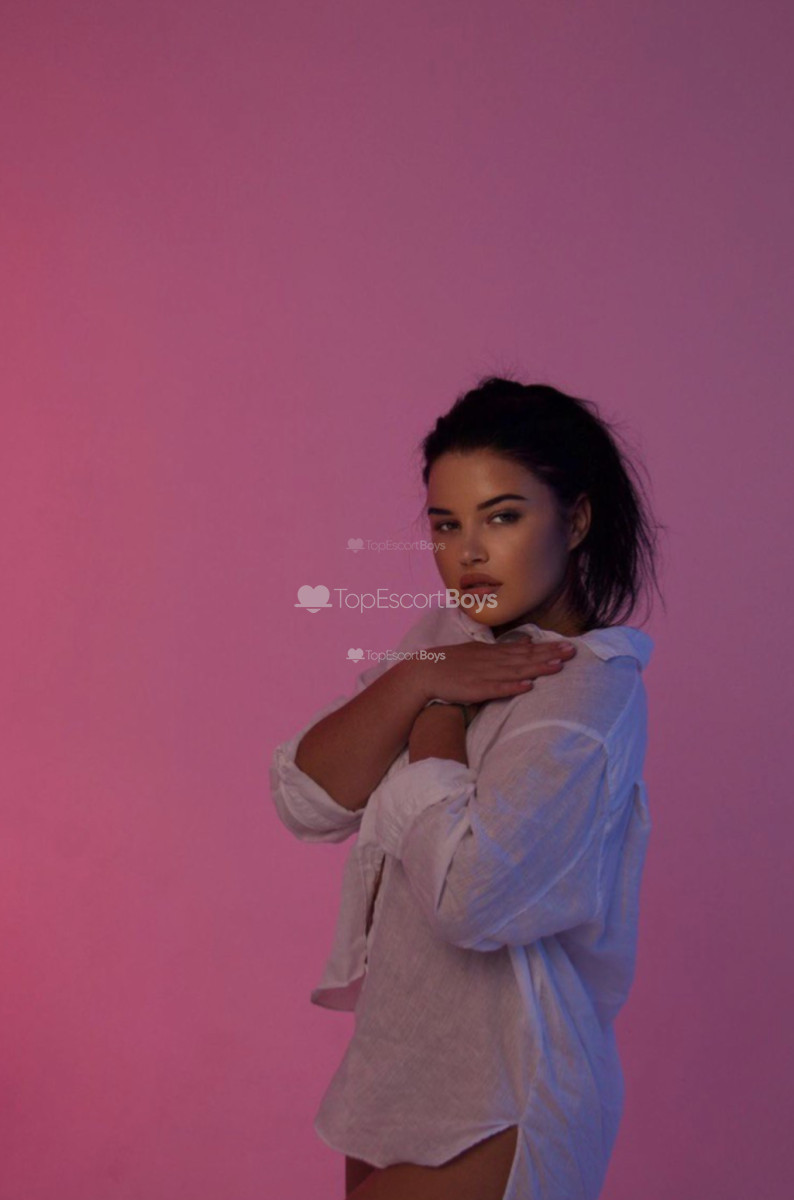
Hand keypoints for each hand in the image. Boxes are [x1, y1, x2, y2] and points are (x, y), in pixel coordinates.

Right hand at [410, 634, 576, 707]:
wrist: (425, 671)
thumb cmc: (453, 663)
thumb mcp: (480, 650)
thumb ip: (504, 648)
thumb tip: (526, 641)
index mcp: (494, 651)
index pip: (526, 649)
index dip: (548, 647)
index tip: (569, 645)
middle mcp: (493, 661)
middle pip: (526, 658)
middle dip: (550, 654)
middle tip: (573, 652)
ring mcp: (485, 674)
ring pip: (516, 671)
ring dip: (537, 668)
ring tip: (558, 666)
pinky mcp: (476, 689)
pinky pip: (497, 689)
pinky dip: (512, 688)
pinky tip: (527, 687)